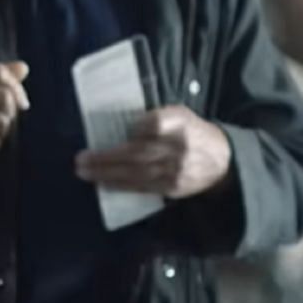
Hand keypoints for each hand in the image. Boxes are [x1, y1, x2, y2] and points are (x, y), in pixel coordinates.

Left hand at [75, 106, 232, 198]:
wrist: (222, 162)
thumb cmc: (191, 132)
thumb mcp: (180, 114)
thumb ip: (156, 117)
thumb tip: (125, 126)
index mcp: (180, 123)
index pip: (156, 123)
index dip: (139, 126)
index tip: (125, 128)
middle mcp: (178, 148)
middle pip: (139, 153)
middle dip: (106, 157)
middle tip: (81, 158)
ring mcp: (175, 171)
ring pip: (136, 173)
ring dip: (106, 173)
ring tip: (84, 171)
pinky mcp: (172, 188)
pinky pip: (142, 187)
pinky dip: (120, 185)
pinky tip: (103, 182)